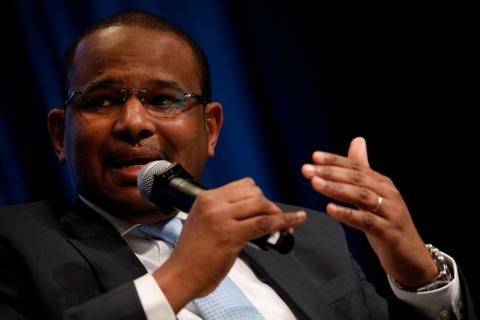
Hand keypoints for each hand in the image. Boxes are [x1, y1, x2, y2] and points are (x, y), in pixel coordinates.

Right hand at [153, 177, 306, 311]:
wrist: (180, 274)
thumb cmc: (192, 253)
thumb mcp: (202, 221)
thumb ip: (221, 211)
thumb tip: (250, 211)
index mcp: (206, 198)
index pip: (243, 185)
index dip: (259, 196)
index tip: (265, 208)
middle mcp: (214, 204)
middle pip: (255, 193)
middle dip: (269, 205)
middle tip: (276, 219)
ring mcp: (222, 219)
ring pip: (261, 205)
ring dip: (277, 214)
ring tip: (284, 225)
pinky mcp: (231, 235)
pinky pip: (265, 224)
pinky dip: (285, 221)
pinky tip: (295, 221)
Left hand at [302, 137, 437, 287]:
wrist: (412, 258)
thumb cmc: (388, 224)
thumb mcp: (374, 196)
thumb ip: (362, 171)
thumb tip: (357, 140)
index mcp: (383, 184)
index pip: (357, 167)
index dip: (335, 161)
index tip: (314, 157)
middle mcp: (389, 194)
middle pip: (358, 179)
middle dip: (330, 172)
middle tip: (307, 170)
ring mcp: (391, 213)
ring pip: (362, 196)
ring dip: (337, 189)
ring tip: (315, 184)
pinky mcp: (389, 233)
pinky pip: (367, 221)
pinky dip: (348, 214)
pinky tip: (330, 210)